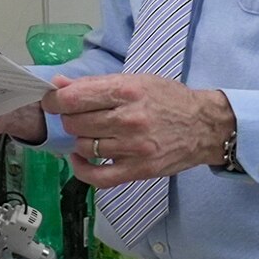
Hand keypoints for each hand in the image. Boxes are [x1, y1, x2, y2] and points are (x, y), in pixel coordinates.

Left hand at [48, 72, 233, 186]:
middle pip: (75, 123)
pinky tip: (81, 160)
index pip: (73, 98)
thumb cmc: (170, 100)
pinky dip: (82, 169)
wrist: (205, 126)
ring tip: (92, 134)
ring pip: (84, 147)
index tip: (53, 102)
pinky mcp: (138, 170)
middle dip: (71, 119)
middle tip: (81, 117)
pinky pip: (97, 177)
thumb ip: (95, 84)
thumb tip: (58, 85)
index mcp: (127, 91)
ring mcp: (133, 147)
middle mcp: (129, 119)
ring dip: (81, 141)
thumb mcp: (136, 81)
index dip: (55, 100)